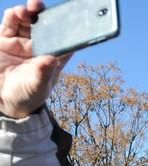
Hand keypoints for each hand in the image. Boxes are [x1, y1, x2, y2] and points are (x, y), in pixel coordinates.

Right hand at [0, 1, 70, 117]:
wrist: (3, 100)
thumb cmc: (28, 95)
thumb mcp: (36, 86)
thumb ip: (43, 73)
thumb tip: (51, 60)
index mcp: (53, 57)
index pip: (63, 40)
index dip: (66, 28)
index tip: (67, 17)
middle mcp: (39, 46)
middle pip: (44, 25)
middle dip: (43, 14)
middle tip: (39, 6)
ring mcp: (22, 41)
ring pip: (27, 21)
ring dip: (27, 12)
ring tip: (26, 10)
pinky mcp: (5, 40)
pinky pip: (10, 24)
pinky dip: (12, 17)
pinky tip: (15, 14)